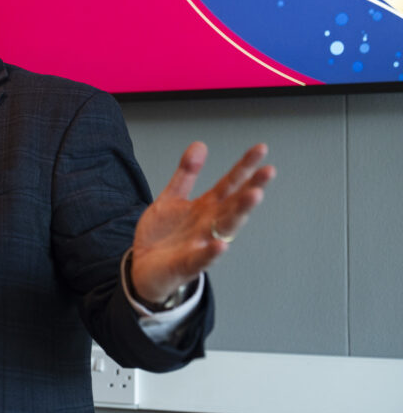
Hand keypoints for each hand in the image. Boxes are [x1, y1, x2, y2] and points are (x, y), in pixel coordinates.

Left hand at [130, 142, 274, 303]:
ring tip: (254, 195)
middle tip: (268, 172)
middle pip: (234, 204)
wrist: (143, 267)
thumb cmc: (164, 236)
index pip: (229, 184)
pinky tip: (220, 245)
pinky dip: (212, 253)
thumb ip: (186, 174)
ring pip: (225, 228)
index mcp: (206, 208)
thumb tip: (200, 145)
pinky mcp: (187, 264)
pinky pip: (202, 259)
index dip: (244, 167)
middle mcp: (209, 225)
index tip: (261, 149)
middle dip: (251, 188)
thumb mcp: (172, 198)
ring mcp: (201, 244)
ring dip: (240, 212)